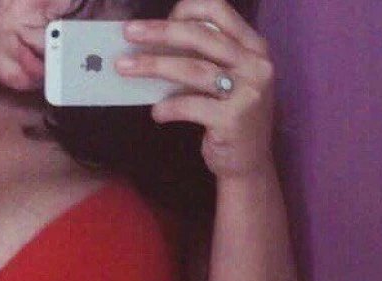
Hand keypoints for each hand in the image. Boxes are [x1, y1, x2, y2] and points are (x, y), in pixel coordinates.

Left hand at [116, 0, 275, 180]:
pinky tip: (157, 113)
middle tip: (129, 33)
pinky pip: (191, 105)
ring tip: (125, 68)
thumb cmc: (229, 117)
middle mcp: (256, 65)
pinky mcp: (234, 119)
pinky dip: (168, 107)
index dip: (186, 10)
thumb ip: (205, 57)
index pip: (219, 10)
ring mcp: (248, 93)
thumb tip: (154, 38)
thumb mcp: (226, 79)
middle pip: (201, 36)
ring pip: (193, 69)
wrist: (249, 165)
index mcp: (254, 47)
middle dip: (160, 32)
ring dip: (153, 66)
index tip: (160, 20)